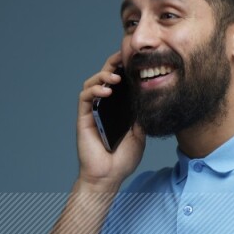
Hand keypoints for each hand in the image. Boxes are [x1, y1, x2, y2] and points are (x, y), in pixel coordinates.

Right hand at [76, 51, 144, 192]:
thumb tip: (149, 97)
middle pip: (105, 77)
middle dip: (113, 64)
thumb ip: (141, 116)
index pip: (120, 83)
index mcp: (117, 108)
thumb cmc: (122, 159)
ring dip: (103, 75)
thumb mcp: (140, 134)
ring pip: (92, 83)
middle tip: (123, 57)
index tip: (136, 60)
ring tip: (116, 77)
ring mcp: (93, 111)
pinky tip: (106, 91)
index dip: (124, 68)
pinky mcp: (84, 117)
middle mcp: (104, 106)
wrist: (109, 177)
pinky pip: (85, 97)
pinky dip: (95, 90)